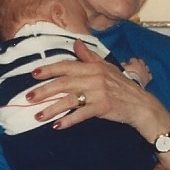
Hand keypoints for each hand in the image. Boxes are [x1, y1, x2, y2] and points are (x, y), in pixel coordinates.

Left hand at [26, 39, 162, 132]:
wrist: (141, 104)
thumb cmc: (122, 86)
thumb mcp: (107, 67)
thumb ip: (89, 57)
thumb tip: (75, 44)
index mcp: (93, 67)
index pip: (67, 66)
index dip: (49, 69)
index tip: (33, 74)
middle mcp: (94, 78)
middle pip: (63, 83)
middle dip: (44, 90)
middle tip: (28, 97)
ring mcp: (98, 93)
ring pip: (69, 99)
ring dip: (52, 108)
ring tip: (38, 116)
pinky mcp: (103, 107)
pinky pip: (81, 114)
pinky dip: (68, 120)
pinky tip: (56, 125)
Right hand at [122, 57, 152, 86]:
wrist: (133, 85)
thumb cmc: (126, 76)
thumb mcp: (122, 69)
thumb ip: (123, 65)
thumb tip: (124, 63)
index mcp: (135, 62)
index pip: (133, 59)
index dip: (130, 62)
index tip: (128, 64)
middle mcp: (142, 65)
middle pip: (141, 61)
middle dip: (138, 63)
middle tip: (134, 67)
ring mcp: (146, 71)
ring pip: (146, 67)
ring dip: (143, 68)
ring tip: (140, 72)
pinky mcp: (148, 78)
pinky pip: (149, 75)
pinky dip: (147, 75)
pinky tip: (145, 77)